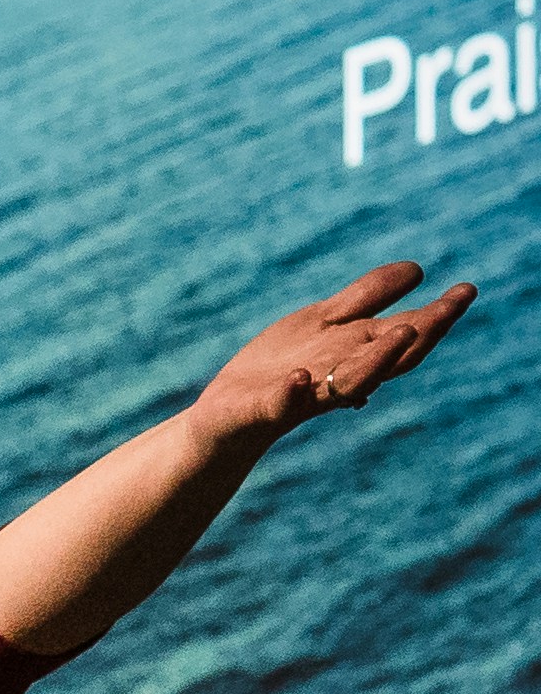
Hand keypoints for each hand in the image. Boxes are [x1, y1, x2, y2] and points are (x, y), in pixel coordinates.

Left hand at [192, 260, 473, 446]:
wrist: (227, 422)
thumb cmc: (279, 369)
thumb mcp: (325, 322)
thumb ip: (367, 298)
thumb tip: (416, 272)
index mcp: (353, 352)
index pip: (403, 333)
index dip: (436, 313)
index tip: (466, 289)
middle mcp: (337, 374)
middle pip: (388, 356)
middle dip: (423, 332)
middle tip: (454, 305)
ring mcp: (302, 393)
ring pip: (348, 382)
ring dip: (376, 361)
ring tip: (404, 331)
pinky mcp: (262, 408)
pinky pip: (279, 403)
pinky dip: (290, 393)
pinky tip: (299, 378)